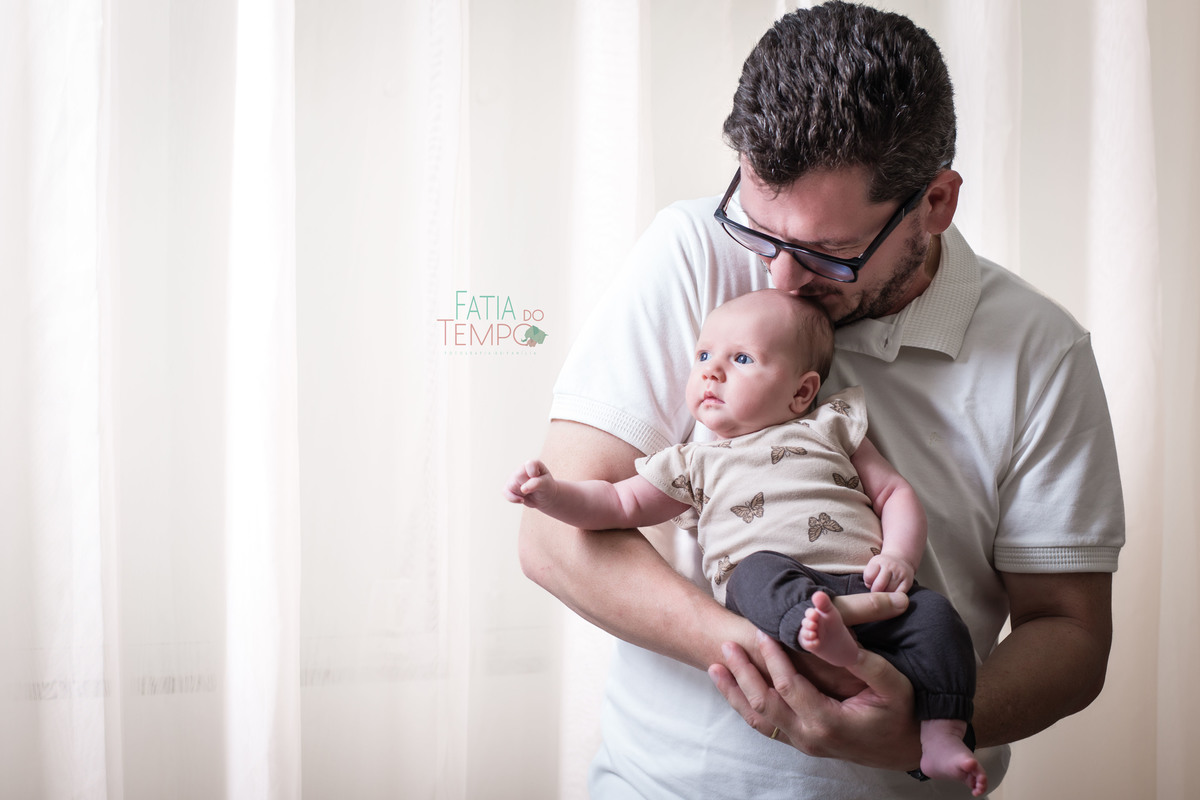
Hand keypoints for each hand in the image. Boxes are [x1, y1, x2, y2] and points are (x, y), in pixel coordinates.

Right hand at [503, 459, 558, 507]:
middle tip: (534, 488)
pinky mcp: (508, 487)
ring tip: (529, 492)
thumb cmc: (547, 488)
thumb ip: (537, 483)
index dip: (533, 474)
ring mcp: (513, 478)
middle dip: (527, 486)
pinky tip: (522, 500)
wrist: (544, 497)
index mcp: (532, 464)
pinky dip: (513, 499)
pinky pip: (505, 492)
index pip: (529, 465)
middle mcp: (521, 469)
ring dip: (522, 493)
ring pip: (512, 485)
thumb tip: (523, 488)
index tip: (540, 480)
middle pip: (518, 476)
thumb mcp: (546, 484)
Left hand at [709, 632, 920, 770]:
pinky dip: (746, 706)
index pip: (788, 687)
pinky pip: (767, 725)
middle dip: (743, 673)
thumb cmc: (902, 712)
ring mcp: (804, 743)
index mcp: (829, 722)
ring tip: (715, 667)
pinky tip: (733, 688)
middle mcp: (810, 737)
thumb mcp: (890, 682)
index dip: (772, 658)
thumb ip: (857, 657)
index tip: (760, 631)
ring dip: (735, 692)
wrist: (908, 748)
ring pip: (759, 719)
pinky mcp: (802, 741)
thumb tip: (828, 628)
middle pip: (764, 704)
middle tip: (726, 645)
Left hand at [864, 553, 914, 592]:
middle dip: (876, 591)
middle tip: (877, 590)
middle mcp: (890, 566)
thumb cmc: (883, 566)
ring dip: (885, 594)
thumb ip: (869, 577)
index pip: (868, 576)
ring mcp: (900, 574)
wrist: (901, 560)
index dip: (868, 582)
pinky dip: (894, 597)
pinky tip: (893, 592)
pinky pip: (899, 595)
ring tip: (886, 589)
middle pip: (879, 586)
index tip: (871, 582)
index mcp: (878, 561)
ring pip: (889, 592)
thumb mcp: (873, 566)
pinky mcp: (908, 582)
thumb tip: (872, 592)